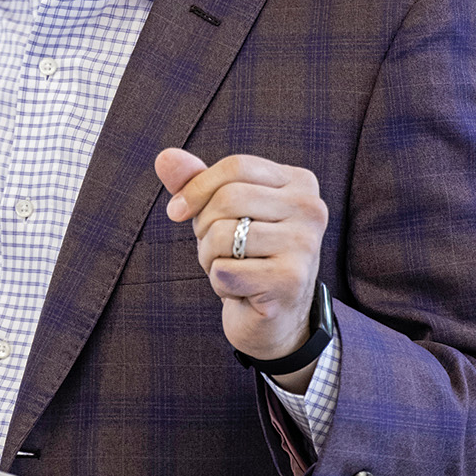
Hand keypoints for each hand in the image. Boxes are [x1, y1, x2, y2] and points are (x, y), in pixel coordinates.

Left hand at [155, 148, 328, 390]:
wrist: (272, 318)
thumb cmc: (244, 255)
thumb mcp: (219, 211)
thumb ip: (194, 181)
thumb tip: (164, 157)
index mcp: (300, 182)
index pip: (236, 167)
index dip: (197, 187)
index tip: (176, 210)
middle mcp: (311, 209)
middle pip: (229, 199)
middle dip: (204, 227)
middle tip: (215, 249)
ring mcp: (305, 245)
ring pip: (222, 235)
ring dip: (209, 258)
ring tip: (229, 269)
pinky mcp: (291, 281)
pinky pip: (224, 271)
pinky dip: (219, 283)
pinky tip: (240, 290)